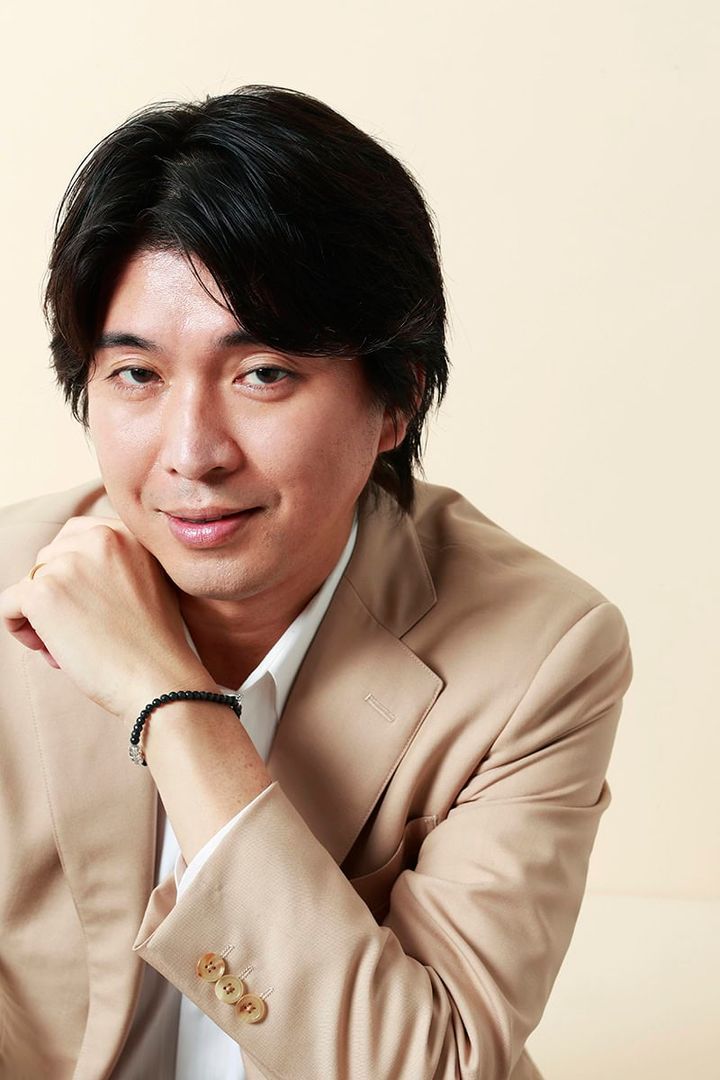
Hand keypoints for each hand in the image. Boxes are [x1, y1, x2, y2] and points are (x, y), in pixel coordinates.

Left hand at [0, 516, 213, 719]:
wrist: (160, 678)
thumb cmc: (156, 643)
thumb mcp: (149, 582)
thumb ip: (117, 563)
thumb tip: (74, 574)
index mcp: (127, 532)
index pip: (74, 537)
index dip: (71, 573)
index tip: (85, 603)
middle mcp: (98, 538)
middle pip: (47, 560)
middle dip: (56, 594)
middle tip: (79, 630)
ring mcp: (68, 563)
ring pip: (29, 583)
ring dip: (40, 615)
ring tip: (70, 646)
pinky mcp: (43, 593)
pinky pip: (8, 605)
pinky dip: (19, 628)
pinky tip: (50, 650)